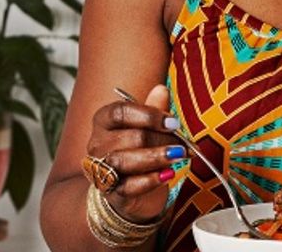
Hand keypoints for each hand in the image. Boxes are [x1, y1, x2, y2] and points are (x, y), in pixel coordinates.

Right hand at [87, 84, 181, 222]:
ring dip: (157, 158)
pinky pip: (129, 187)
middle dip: (161, 140)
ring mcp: (101, 170)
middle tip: (183, 144)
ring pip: (125, 161)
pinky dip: (151, 180)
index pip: (121, 112)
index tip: (173, 123)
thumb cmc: (138, 150)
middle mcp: (98, 144)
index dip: (149, 116)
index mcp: (104, 121)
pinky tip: (167, 175)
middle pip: (130, 138)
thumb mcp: (147, 127)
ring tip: (178, 156)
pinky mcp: (111, 193)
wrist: (130, 190)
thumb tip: (162, 89)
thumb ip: (154, 109)